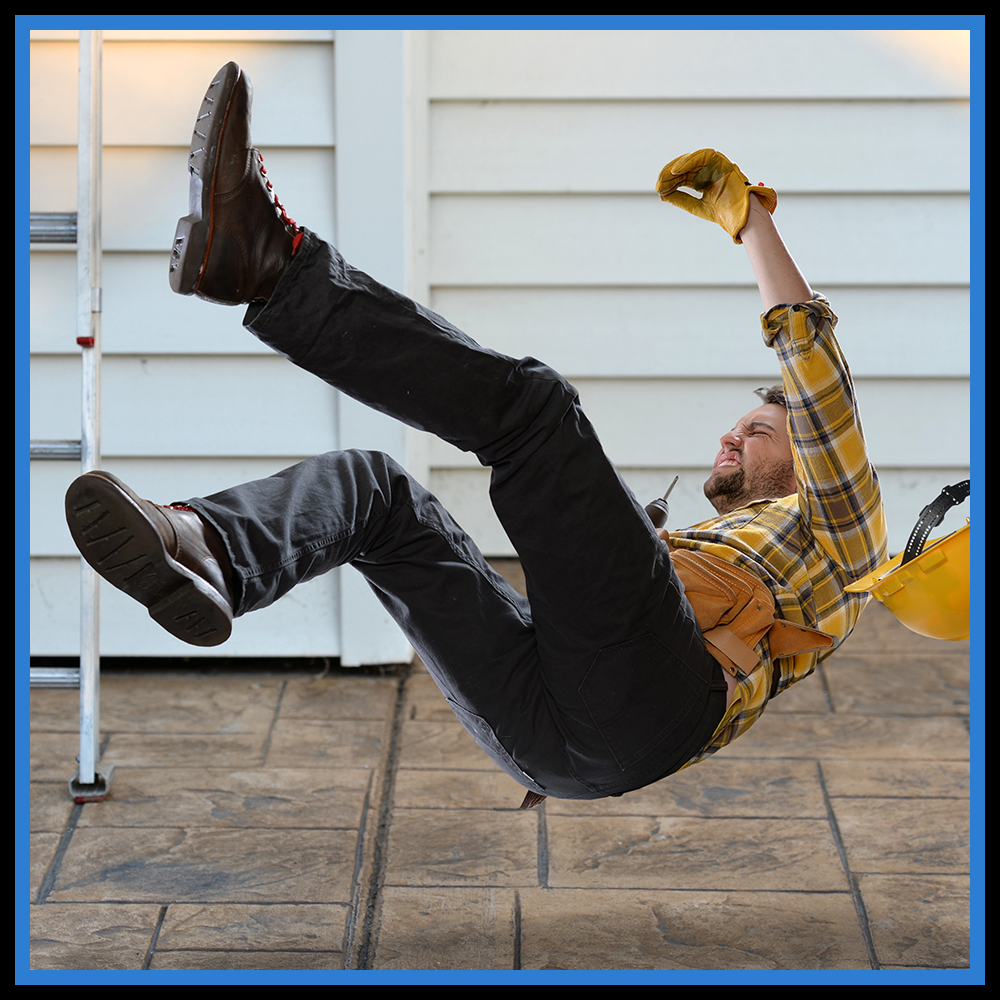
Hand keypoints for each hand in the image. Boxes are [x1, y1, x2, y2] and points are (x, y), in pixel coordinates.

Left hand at [656, 149, 776, 243]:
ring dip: (676, 168)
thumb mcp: (696, 207)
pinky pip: (703, 156)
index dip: (671, 182)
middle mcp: (711, 172)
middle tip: (658, 184)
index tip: (659, 189)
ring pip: (692, 161)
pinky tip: (675, 171)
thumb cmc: (724, 214)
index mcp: (706, 182)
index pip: (684, 177)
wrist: (743, 217)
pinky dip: (688, 161)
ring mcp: (717, 166)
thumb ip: (681, 199)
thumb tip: (662, 195)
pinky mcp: (722, 162)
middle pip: (686, 169)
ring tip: (664, 178)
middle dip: (670, 176)